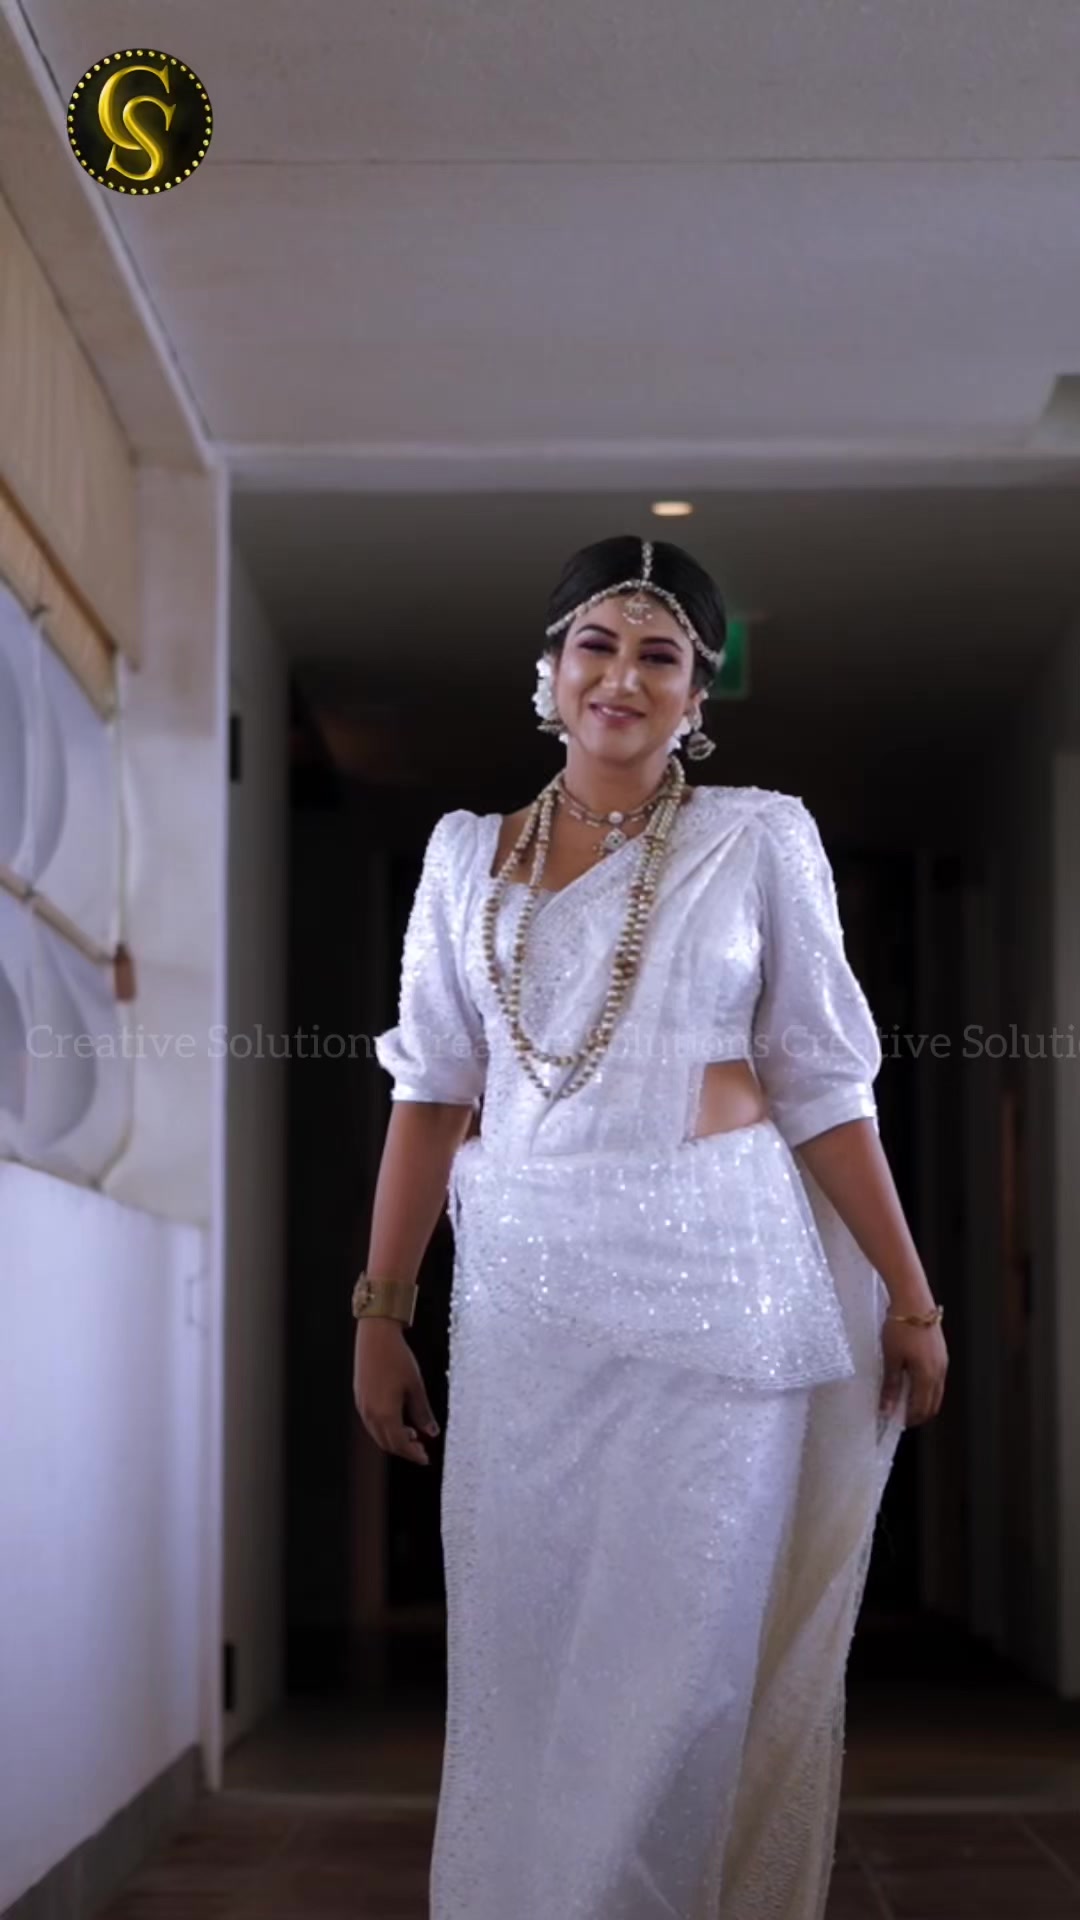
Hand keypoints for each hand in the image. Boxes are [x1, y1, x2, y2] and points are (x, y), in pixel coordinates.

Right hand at [353, 1318, 440, 1466]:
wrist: (375, 1337)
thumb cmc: (396, 1359)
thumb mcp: (416, 1387)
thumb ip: (423, 1412)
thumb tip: (432, 1432)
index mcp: (385, 1414)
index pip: (400, 1445)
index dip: (414, 1454)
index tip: (425, 1458)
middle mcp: (370, 1414)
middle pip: (387, 1444)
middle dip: (405, 1450)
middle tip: (421, 1449)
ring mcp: (362, 1406)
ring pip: (378, 1434)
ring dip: (394, 1439)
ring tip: (412, 1433)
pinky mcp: (360, 1398)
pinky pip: (372, 1423)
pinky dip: (385, 1428)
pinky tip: (398, 1419)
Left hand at [880, 1316, 947, 1426]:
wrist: (913, 1299)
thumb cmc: (900, 1327)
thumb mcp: (891, 1358)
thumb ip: (891, 1386)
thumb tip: (887, 1410)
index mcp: (928, 1376)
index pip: (922, 1408)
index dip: (910, 1419)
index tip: (895, 1422)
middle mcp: (940, 1371)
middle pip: (933, 1403)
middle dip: (918, 1413)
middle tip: (900, 1415)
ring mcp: (943, 1360)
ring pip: (936, 1390)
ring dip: (923, 1399)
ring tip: (903, 1398)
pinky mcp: (941, 1351)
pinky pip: (936, 1377)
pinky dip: (926, 1386)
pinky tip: (911, 1379)